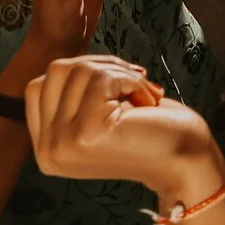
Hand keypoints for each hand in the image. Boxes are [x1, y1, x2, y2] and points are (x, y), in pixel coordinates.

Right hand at [25, 55, 224, 208]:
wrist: (187, 161)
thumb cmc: (150, 130)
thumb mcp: (97, 116)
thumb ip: (70, 97)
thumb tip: (59, 64)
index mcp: (46, 150)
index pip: (37, 87)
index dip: (79, 72)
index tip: (114, 84)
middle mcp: (46, 152)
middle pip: (56, 72)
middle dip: (99, 64)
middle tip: (133, 81)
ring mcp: (62, 144)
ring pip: (79, 70)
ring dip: (120, 72)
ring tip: (141, 95)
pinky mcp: (86, 132)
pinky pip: (102, 78)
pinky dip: (131, 79)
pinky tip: (147, 102)